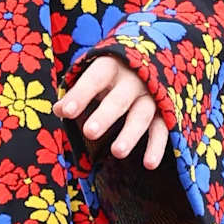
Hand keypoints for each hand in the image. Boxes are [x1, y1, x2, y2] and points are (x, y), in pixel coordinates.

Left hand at [53, 55, 169, 170]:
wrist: (149, 60)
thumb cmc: (112, 71)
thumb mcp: (94, 73)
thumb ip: (77, 91)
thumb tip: (58, 110)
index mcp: (111, 65)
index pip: (94, 79)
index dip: (80, 95)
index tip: (65, 111)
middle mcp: (133, 79)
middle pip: (118, 99)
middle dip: (105, 115)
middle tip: (89, 132)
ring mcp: (151, 95)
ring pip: (142, 115)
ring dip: (130, 133)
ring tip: (117, 152)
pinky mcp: (165, 111)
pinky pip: (162, 129)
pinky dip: (157, 147)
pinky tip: (149, 164)